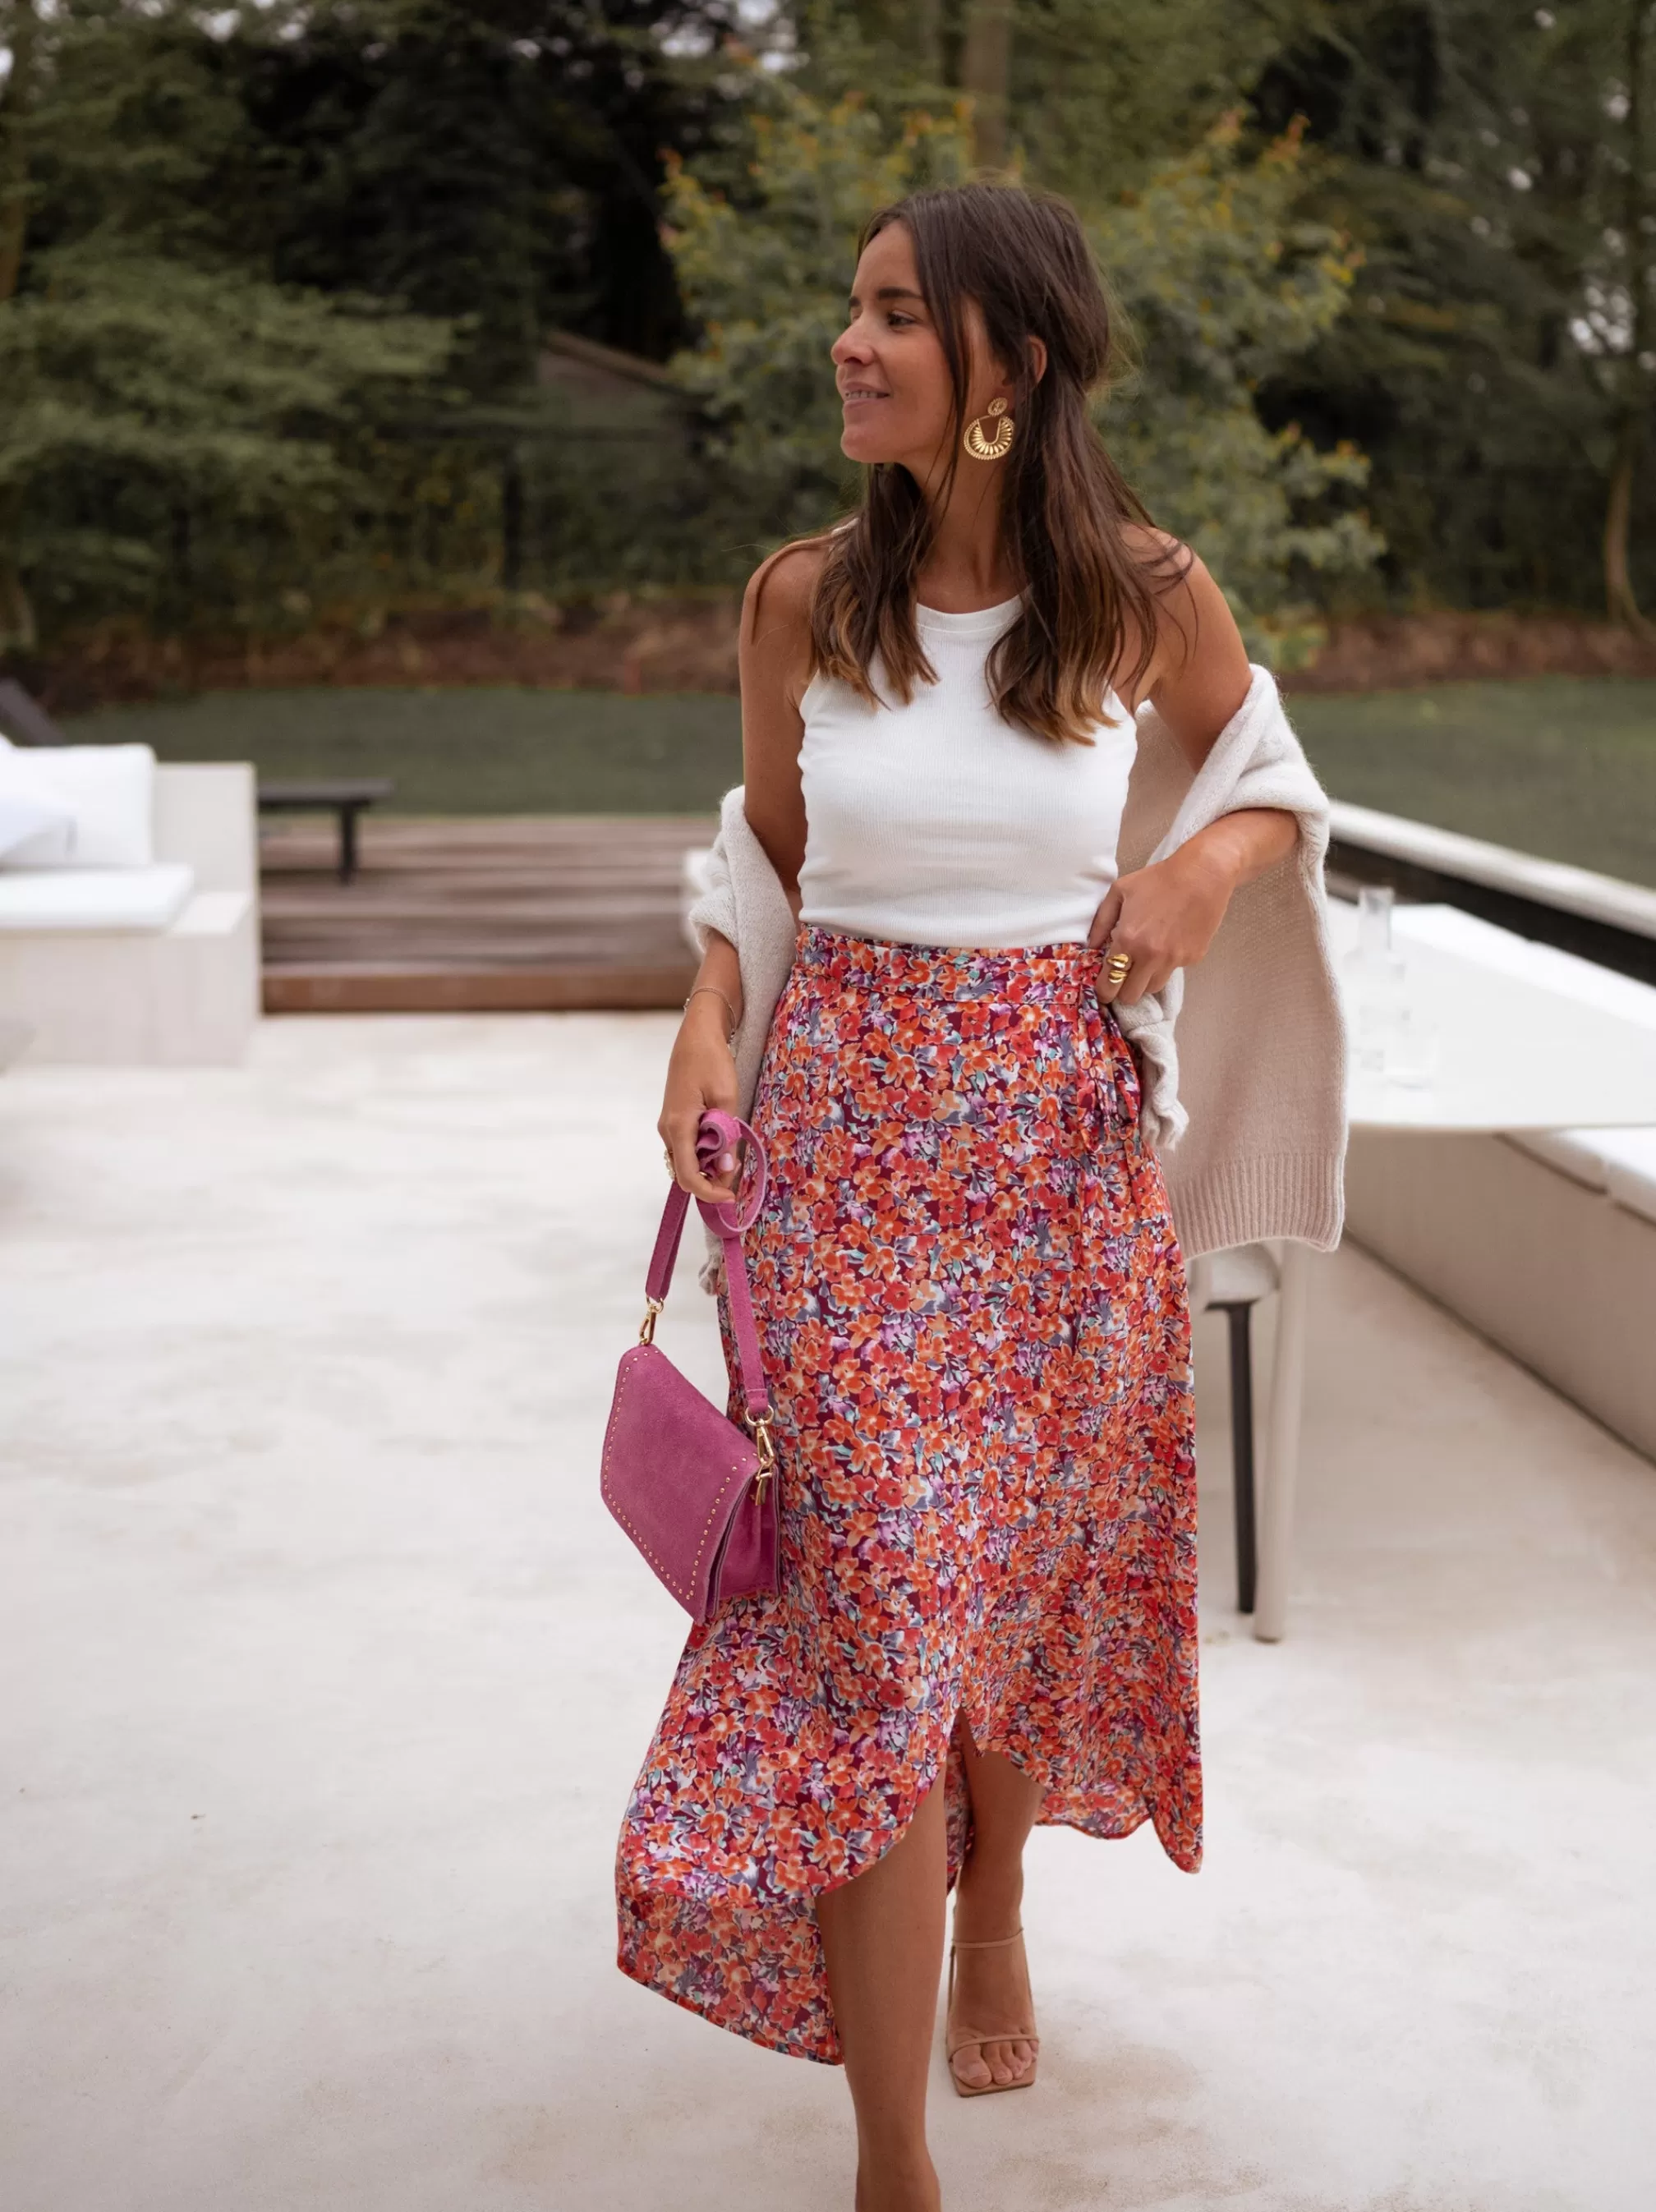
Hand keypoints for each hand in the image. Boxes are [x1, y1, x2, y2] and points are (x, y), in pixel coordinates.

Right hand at [659, 998, 740, 1202]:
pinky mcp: (675, 1119)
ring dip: (709, 1165)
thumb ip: (726, 1135)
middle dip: (711, 1180)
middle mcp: (667, 1129)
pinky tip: (722, 1142)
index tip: (732, 1197)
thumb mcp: (727, 1099)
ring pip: (686, 1160)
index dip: (709, 1192)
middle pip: (685, 1171)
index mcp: (678, 1126)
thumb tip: (727, 1166)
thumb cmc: (712, 1061)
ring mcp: (668, 1124)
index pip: (688, 1176)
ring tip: (733, 1154)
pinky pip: (687, 1146)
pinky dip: (704, 1152)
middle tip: (738, 1172)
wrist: (697, 1034)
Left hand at [1088, 842, 1234, 1007]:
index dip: (1103, 990)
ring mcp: (1174, 960)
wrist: (1203, 875)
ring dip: (1145, 979)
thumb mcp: (1120, 892)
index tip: (1103, 988)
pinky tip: (1170, 942)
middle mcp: (1151, 957)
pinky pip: (1174, 970)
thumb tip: (1091, 946)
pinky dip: (1168, 963)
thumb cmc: (1158, 879)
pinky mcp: (1193, 958)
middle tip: (1123, 976)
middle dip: (1123, 990)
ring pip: (1153, 988)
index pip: (1109, 984)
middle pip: (1130, 996)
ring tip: (1145, 960)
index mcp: (1128, 941)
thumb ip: (1101, 921)